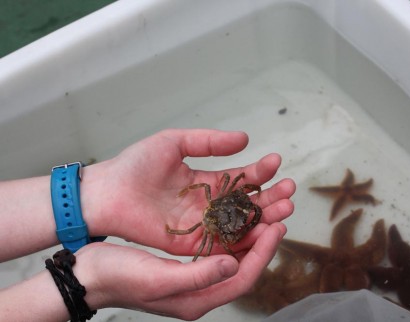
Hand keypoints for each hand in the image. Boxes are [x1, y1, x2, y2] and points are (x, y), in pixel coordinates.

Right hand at [76, 221, 285, 319]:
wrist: (88, 274)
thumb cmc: (118, 277)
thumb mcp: (157, 279)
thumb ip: (198, 276)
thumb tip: (233, 263)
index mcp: (197, 299)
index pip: (243, 277)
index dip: (263, 252)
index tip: (276, 226)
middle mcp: (201, 289)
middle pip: (243, 263)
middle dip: (263, 237)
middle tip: (278, 210)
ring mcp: (193, 276)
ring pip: (233, 251)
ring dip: (249, 229)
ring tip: (264, 205)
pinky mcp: (185, 262)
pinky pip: (217, 244)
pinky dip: (229, 227)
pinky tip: (234, 210)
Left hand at [82, 129, 294, 255]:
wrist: (107, 192)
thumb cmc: (136, 164)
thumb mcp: (175, 142)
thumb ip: (208, 142)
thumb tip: (244, 139)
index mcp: (206, 180)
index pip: (240, 177)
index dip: (259, 171)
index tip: (276, 163)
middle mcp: (208, 204)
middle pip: (247, 203)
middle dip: (270, 196)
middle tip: (290, 190)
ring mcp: (202, 224)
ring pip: (240, 223)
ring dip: (264, 217)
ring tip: (286, 208)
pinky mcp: (192, 242)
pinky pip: (223, 241)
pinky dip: (245, 238)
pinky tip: (264, 230)